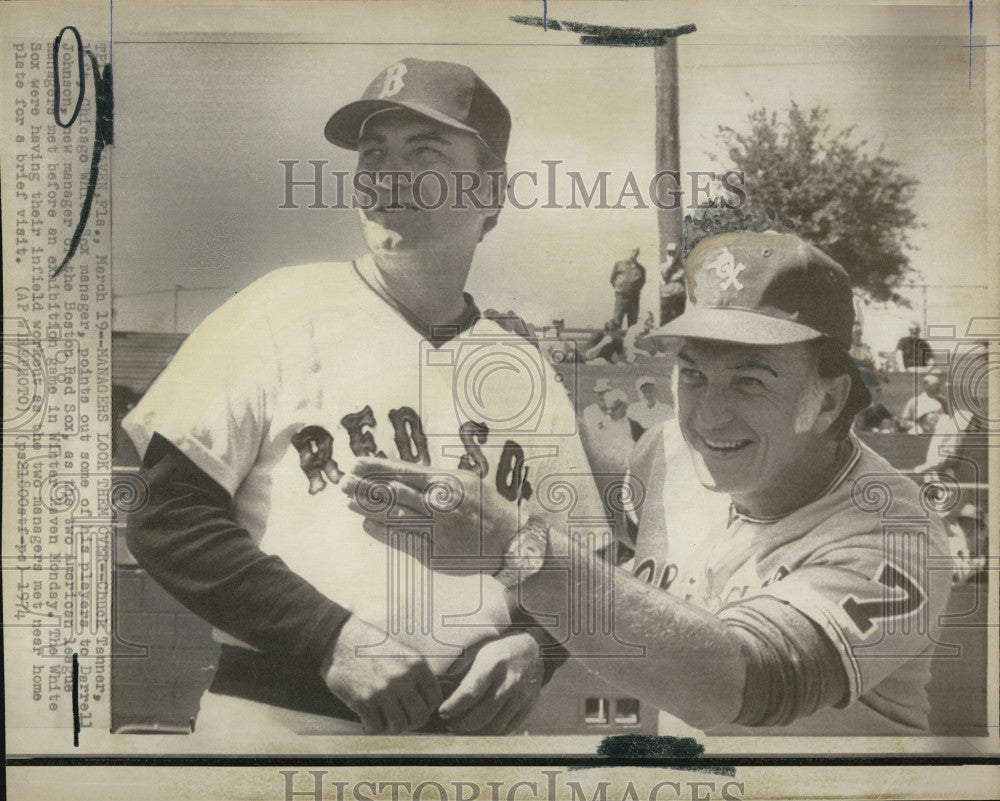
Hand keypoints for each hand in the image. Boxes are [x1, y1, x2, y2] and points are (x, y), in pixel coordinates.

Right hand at [321, 616, 442, 733]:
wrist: (341, 641)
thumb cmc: (373, 648)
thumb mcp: (403, 654)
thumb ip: (417, 676)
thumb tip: (428, 703)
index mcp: (416, 665)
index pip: (435, 699)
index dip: (427, 707)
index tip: (416, 708)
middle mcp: (403, 678)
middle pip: (420, 716)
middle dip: (412, 721)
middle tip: (401, 717)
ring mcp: (383, 691)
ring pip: (400, 726)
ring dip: (392, 726)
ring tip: (385, 718)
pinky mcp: (363, 700)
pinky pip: (376, 728)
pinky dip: (373, 726)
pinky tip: (369, 717)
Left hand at [342, 458, 519, 572]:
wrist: (511, 541)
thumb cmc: (484, 507)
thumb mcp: (464, 482)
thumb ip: (433, 477)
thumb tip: (397, 471)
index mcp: (447, 482)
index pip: (404, 471)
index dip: (377, 467)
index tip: (356, 463)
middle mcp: (441, 504)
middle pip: (394, 493)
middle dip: (365, 487)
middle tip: (343, 483)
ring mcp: (437, 530)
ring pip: (394, 516)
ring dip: (368, 509)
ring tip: (349, 502)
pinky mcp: (435, 554)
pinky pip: (402, 540)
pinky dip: (381, 531)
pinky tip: (366, 525)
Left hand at [438, 632, 542, 734]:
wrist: (532, 650)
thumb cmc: (500, 652)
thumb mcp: (482, 654)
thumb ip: (466, 674)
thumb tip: (444, 695)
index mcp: (494, 664)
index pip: (470, 692)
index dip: (454, 707)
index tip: (442, 712)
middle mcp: (509, 682)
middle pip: (481, 714)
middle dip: (460, 723)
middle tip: (449, 723)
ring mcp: (521, 697)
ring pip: (494, 726)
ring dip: (474, 732)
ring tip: (462, 728)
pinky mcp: (528, 708)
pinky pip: (506, 729)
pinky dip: (490, 733)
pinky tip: (480, 728)